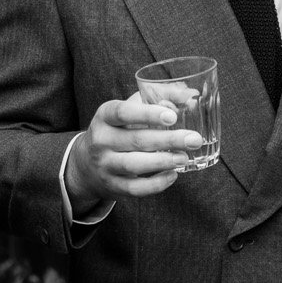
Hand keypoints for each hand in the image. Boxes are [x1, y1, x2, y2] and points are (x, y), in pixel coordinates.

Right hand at [64, 92, 207, 208]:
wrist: (87, 163)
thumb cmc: (119, 128)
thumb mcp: (130, 107)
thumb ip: (159, 97)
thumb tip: (190, 94)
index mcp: (105, 116)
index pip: (123, 113)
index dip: (148, 114)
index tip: (173, 116)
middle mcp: (101, 140)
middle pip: (136, 140)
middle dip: (168, 140)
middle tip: (194, 139)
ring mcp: (105, 165)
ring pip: (134, 165)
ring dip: (163, 162)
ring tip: (184, 157)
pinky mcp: (112, 186)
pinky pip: (135, 188)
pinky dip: (156, 184)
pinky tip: (173, 175)